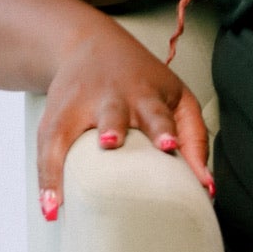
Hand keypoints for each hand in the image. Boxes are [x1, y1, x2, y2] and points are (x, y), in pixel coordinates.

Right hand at [35, 19, 212, 219]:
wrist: (88, 44)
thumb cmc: (143, 82)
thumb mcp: (176, 98)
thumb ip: (194, 139)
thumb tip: (207, 188)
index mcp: (145, 95)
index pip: (157, 112)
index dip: (162, 128)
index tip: (169, 145)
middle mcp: (110, 99)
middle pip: (111, 113)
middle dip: (112, 127)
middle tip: (111, 143)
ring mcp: (77, 107)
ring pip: (67, 132)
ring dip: (63, 163)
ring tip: (58, 198)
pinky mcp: (53, 119)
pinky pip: (45, 150)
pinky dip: (46, 179)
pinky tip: (48, 208)